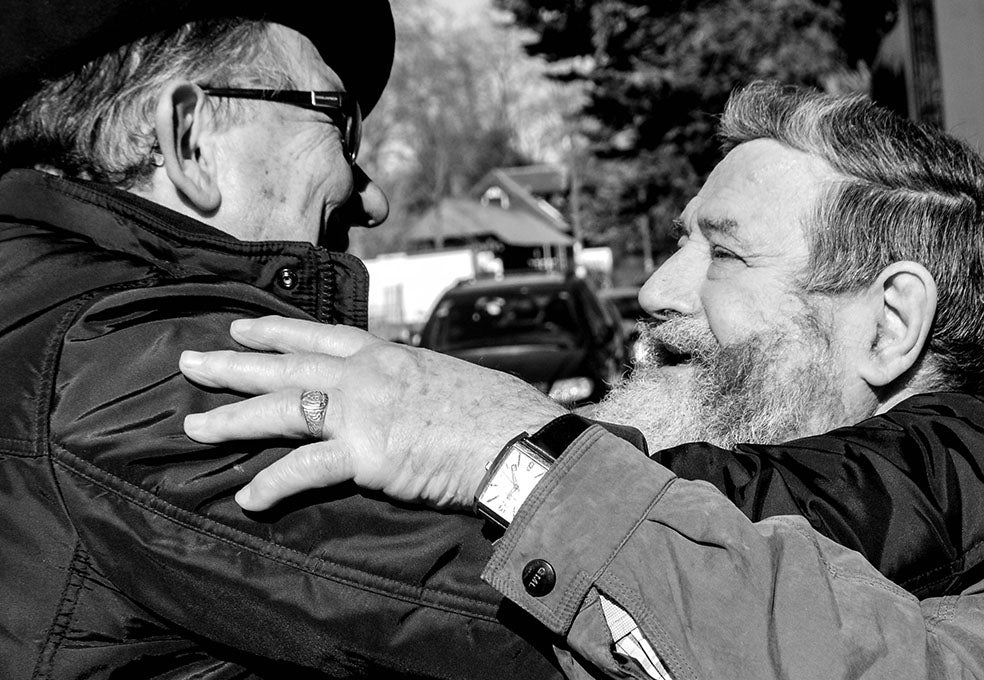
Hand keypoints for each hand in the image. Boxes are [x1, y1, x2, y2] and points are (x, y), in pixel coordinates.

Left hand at [179, 316, 566, 511]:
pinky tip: (246, 498)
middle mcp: (366, 374)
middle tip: (189, 363)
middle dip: (233, 364)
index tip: (240, 325)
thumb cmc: (493, 412)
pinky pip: (305, 469)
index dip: (275, 328)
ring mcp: (363, 410)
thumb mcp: (444, 381)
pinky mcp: (367, 453)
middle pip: (286, 364)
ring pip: (282, 408)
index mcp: (388, 354)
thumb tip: (403, 395)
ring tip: (192, 428)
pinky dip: (272, 484)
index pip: (320, 333)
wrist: (518, 436)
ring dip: (233, 419)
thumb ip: (410, 384)